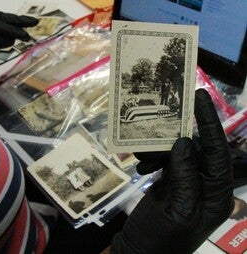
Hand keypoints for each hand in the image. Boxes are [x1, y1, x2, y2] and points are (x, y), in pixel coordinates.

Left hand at [0, 9, 37, 69]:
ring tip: (31, 23)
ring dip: (16, 23)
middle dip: (18, 21)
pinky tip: (18, 30)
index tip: (25, 35)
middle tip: (35, 22)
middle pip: (1, 18)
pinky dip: (9, 29)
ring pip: (1, 21)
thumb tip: (12, 40)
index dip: (11, 30)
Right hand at [111, 89, 233, 253]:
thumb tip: (185, 141)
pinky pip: (163, 160)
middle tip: (165, 113)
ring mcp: (185, 181)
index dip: (210, 123)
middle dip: (179, 132)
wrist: (138, 251)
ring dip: (159, 149)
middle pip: (197, 147)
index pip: (218, 152)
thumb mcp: (178, 209)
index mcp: (215, 193)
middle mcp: (203, 183)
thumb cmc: (162, 237)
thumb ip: (184, 175)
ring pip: (177, 152)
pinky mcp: (169, 181)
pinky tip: (141, 166)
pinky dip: (151, 159)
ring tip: (143, 153)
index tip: (199, 98)